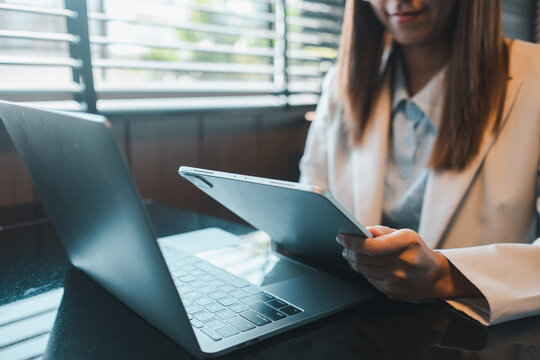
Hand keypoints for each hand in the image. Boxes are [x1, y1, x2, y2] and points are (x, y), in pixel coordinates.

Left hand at [336, 226, 479, 300]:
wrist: (435, 277)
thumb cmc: (416, 251)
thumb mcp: (406, 235)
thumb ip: (383, 231)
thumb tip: (364, 231)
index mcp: (406, 243)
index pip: (371, 246)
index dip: (352, 242)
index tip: (341, 237)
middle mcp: (403, 262)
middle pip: (364, 259)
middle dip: (349, 251)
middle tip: (343, 246)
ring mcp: (397, 280)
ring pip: (364, 270)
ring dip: (353, 261)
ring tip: (350, 254)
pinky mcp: (393, 292)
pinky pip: (370, 280)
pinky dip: (364, 272)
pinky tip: (363, 266)